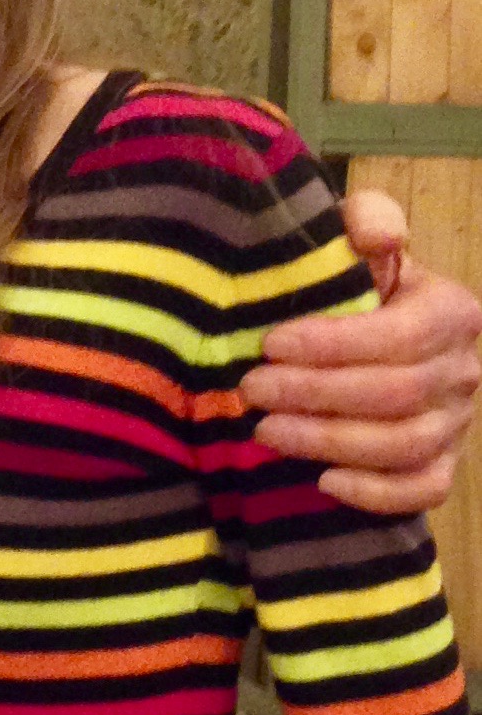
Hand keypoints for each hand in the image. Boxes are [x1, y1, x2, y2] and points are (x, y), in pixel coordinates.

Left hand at [243, 191, 478, 512]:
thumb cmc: (356, 285)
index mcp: (451, 311)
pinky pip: (423, 490)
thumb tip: (378, 236)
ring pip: (403, 445)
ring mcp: (457, 423)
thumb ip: (368, 221)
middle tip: (252, 389)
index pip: (398, 336)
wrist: (371, 329)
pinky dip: (376, 493)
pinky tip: (323, 480)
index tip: (271, 344)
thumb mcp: (358, 242)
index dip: (332, 345)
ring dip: (330, 442)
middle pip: (396, 394)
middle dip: (316, 395)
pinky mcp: (442, 465)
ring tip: (266, 431)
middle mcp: (464, 371)